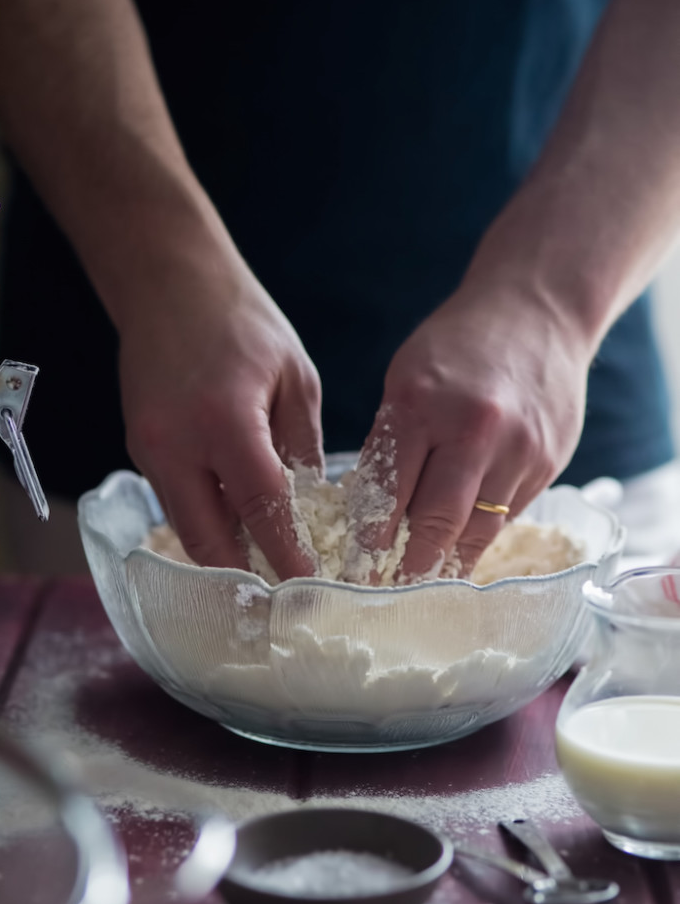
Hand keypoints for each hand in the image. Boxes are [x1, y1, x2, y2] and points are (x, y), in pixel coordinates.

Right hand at [117, 233, 323, 577]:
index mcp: (226, 422)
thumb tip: (311, 507)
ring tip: (265, 568)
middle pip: (209, 541)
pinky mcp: (139, 447)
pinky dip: (206, 519)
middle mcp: (176, 444)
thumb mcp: (295, 378)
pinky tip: (236, 523)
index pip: (262, 511)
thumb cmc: (242, 322)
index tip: (311, 590)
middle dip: (246, 577)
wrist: (170, 283)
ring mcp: (149, 448)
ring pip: (187, 526)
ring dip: (224, 552)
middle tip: (282, 599)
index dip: (288, 557)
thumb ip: (301, 446)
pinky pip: (174, 500)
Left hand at [345, 277, 590, 580]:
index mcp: (419, 404)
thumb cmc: (457, 346)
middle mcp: (471, 430)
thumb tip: (372, 514)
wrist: (537, 311)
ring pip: (477, 531)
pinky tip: (462, 545)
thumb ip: (392, 443)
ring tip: (423, 582)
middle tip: (387, 592)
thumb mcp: (406, 380)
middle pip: (435, 524)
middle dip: (409, 567)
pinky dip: (482, 533)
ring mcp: (516, 449)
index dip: (370, 540)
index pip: (387, 492)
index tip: (355, 570)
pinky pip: (508, 515)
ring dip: (447, 562)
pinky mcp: (547, 462)